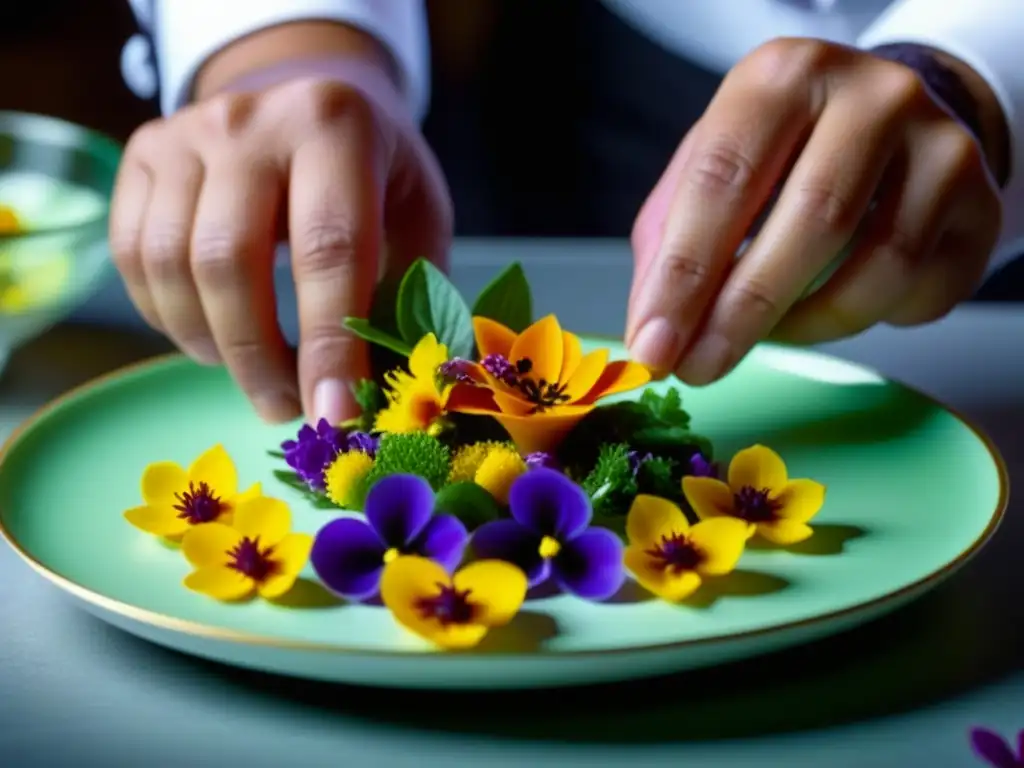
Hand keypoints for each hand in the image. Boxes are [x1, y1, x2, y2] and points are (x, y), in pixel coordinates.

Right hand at [110, 74, 450, 423]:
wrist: (309, 95)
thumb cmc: (375, 173)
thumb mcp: (418, 218)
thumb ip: (408, 296)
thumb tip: (383, 395)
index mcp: (335, 126)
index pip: (328, 249)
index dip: (328, 345)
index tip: (331, 418)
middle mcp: (250, 120)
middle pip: (229, 262)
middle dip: (258, 359)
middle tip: (289, 408)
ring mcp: (185, 133)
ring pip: (170, 265)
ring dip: (210, 346)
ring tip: (257, 376)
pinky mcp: (142, 153)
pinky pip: (134, 258)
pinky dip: (168, 317)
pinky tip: (212, 336)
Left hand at [626, 38, 1001, 383]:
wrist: (889, 130)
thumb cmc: (783, 153)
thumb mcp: (712, 169)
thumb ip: (671, 240)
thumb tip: (652, 331)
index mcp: (786, 77)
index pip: (725, 177)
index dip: (684, 272)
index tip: (654, 343)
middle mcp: (873, 98)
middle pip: (809, 221)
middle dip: (740, 313)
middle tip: (696, 368)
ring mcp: (940, 148)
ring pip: (874, 268)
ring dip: (802, 325)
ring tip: (761, 336)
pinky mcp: (978, 206)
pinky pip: (913, 292)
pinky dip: (854, 320)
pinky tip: (821, 314)